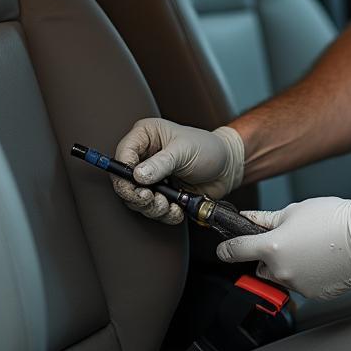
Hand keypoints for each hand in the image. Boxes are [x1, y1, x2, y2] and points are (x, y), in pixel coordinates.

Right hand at [113, 118, 243, 223]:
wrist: (227, 168)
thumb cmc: (208, 148)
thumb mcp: (184, 150)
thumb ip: (161, 163)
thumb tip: (138, 175)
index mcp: (146, 136)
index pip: (123, 155)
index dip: (124, 173)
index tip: (136, 186)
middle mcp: (144, 157)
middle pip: (125, 182)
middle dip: (138, 196)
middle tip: (152, 199)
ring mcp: (151, 177)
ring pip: (137, 200)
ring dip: (152, 207)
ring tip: (169, 204)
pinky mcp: (161, 194)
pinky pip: (152, 210)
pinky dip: (164, 214)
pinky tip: (177, 208)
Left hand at [216, 195, 350, 299]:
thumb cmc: (333, 219)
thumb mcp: (294, 211)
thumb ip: (266, 219)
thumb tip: (249, 219)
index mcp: (272, 248)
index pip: (237, 251)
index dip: (227, 249)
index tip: (224, 250)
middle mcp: (282, 271)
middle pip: (263, 268)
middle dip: (270, 258)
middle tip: (290, 242)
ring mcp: (299, 286)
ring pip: (285, 277)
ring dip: (291, 267)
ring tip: (312, 248)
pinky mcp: (316, 295)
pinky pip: (304, 285)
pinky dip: (308, 275)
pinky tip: (322, 260)